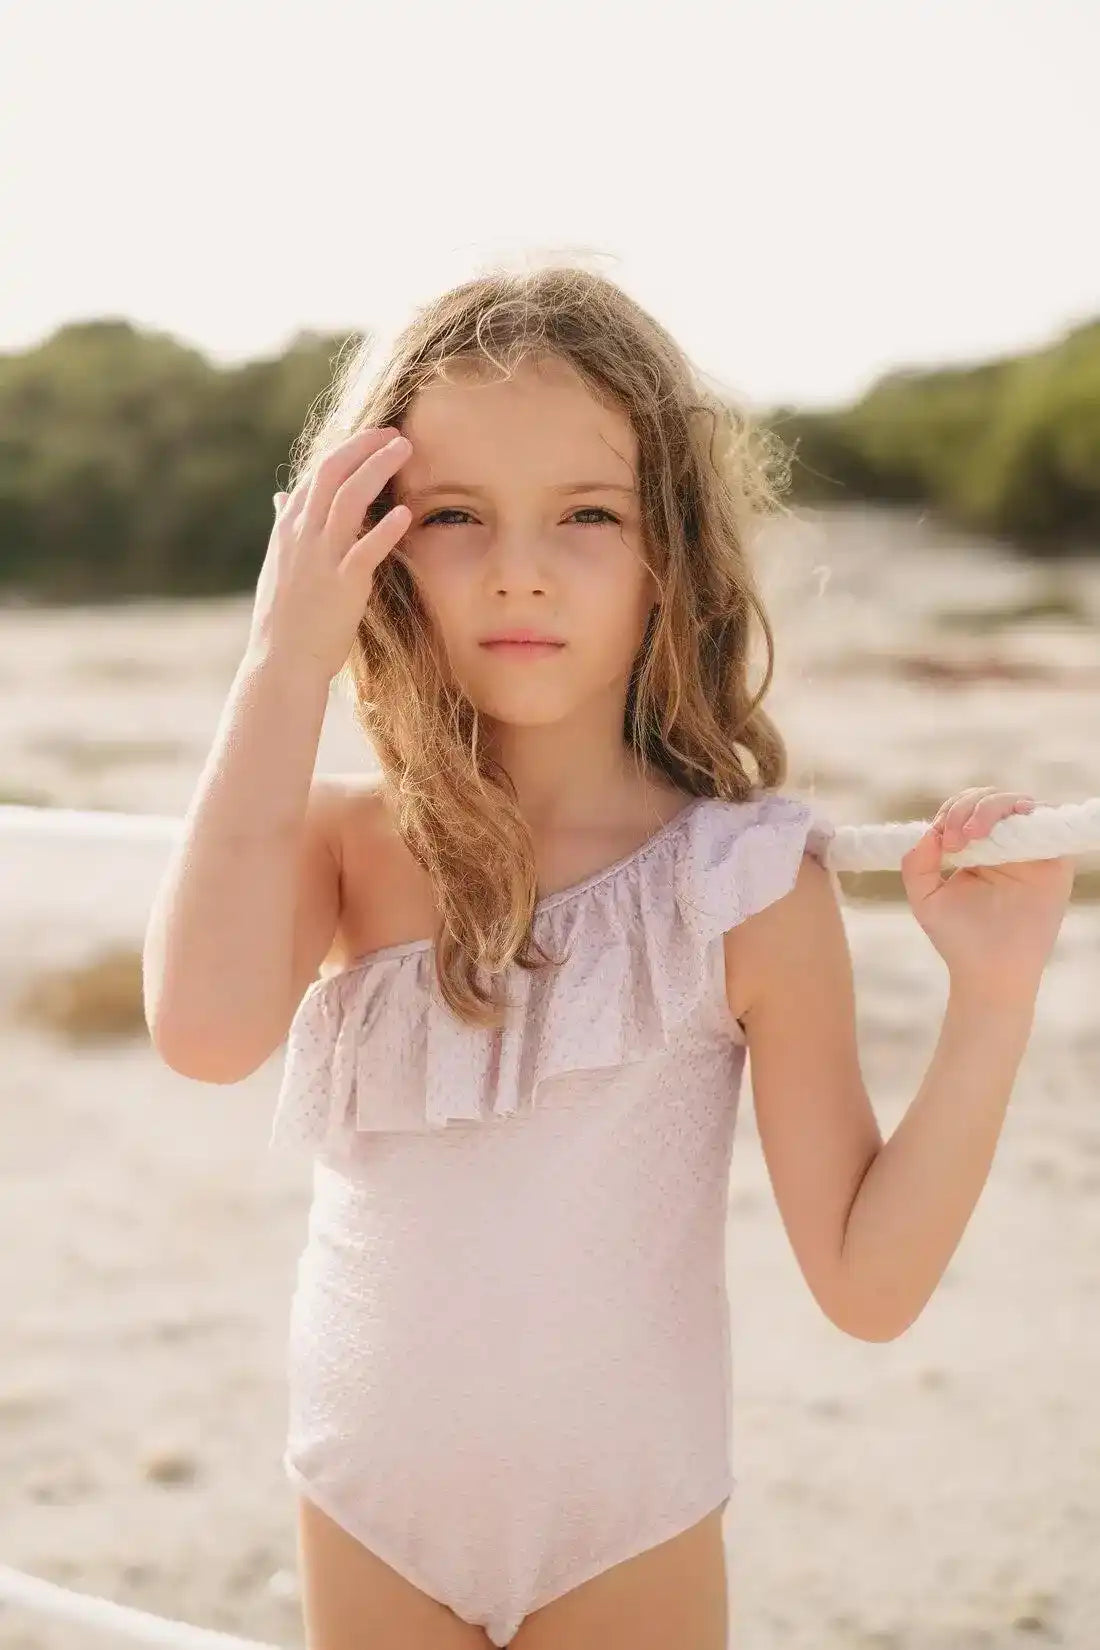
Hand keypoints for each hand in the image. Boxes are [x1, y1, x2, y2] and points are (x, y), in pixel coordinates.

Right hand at [248, 426, 412, 679]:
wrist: (280, 663)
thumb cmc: (284, 619)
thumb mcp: (278, 565)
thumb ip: (284, 528)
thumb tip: (281, 497)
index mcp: (288, 530)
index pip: (316, 474)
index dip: (346, 449)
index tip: (372, 436)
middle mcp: (301, 536)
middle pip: (332, 472)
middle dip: (364, 446)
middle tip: (395, 433)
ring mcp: (320, 558)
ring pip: (349, 498)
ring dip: (379, 468)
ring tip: (406, 450)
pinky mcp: (340, 584)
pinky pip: (365, 549)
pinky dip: (386, 528)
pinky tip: (407, 513)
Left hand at [900, 787, 1075, 1002]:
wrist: (990, 972)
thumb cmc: (959, 939)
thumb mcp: (926, 898)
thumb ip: (917, 863)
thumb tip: (929, 831)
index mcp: (975, 850)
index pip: (966, 809)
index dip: (952, 812)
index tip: (941, 839)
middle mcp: (1004, 845)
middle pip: (991, 799)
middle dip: (968, 808)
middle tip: (956, 839)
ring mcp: (1030, 852)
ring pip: (1019, 804)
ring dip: (991, 808)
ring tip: (973, 834)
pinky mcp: (1054, 863)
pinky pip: (1048, 825)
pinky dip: (1029, 815)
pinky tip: (1006, 828)